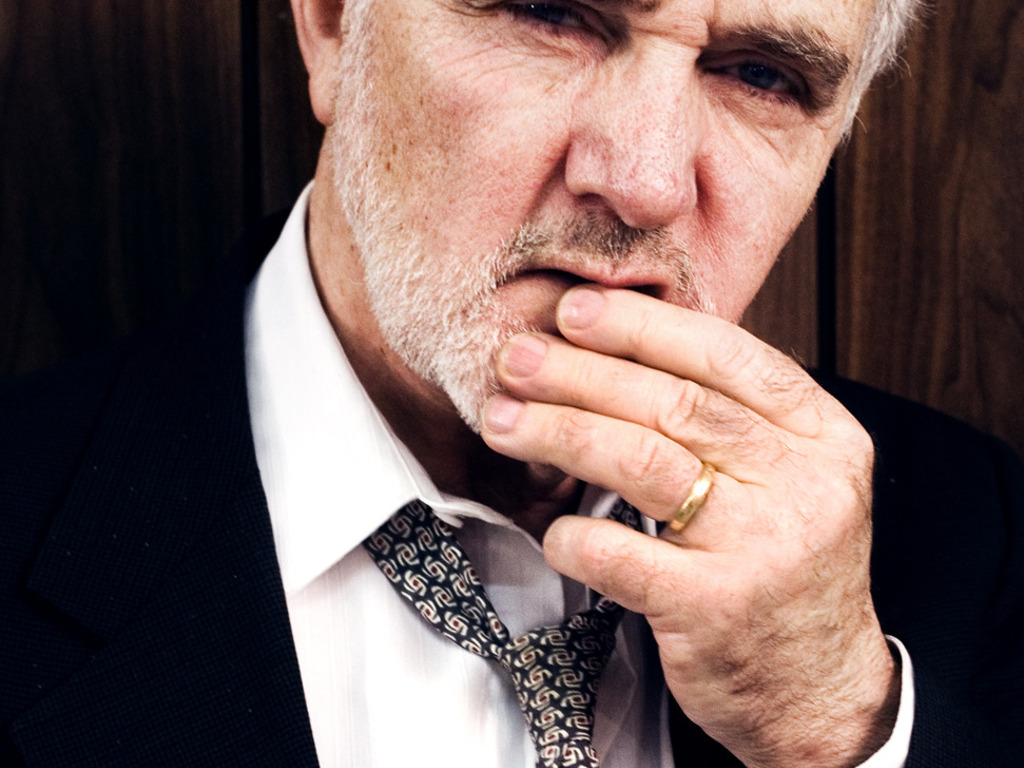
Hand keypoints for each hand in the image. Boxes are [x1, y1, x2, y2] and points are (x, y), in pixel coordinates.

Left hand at [480, 285, 899, 767]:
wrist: (820, 690)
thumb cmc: (786, 570)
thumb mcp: (790, 480)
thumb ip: (731, 419)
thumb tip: (624, 346)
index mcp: (822, 437)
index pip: (727, 355)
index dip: (642, 325)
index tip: (576, 311)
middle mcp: (801, 484)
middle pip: (673, 402)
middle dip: (581, 372)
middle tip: (517, 358)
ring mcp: (762, 547)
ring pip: (642, 461)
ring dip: (559, 432)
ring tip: (503, 419)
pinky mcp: (715, 607)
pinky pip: (620, 553)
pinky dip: (572, 536)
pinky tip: (550, 531)